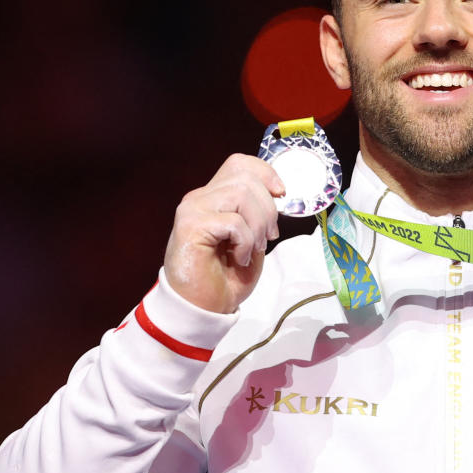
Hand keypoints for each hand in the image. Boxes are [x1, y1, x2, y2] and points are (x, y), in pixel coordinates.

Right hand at [163, 154, 285, 313]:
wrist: (202, 309)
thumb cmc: (225, 278)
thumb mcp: (251, 239)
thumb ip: (257, 213)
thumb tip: (278, 193)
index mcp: (213, 197)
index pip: (240, 164)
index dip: (266, 173)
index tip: (281, 194)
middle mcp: (199, 198)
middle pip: (245, 176)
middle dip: (268, 207)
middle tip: (268, 236)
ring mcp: (193, 210)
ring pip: (241, 193)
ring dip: (257, 225)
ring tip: (252, 249)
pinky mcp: (191, 227)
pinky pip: (234, 221)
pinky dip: (245, 242)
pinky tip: (238, 258)